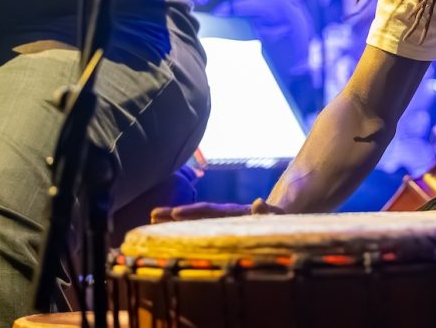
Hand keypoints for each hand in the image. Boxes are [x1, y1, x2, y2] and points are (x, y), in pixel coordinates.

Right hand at [149, 198, 284, 222]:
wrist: (284, 215)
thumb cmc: (281, 219)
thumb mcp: (279, 215)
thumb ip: (268, 211)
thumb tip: (258, 201)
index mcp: (237, 213)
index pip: (212, 211)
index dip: (194, 212)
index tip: (176, 214)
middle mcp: (226, 215)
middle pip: (197, 213)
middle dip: (176, 214)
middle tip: (152, 215)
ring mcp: (223, 223)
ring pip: (195, 221)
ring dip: (175, 220)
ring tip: (151, 218)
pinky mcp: (223, 231)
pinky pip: (200, 229)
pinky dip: (184, 230)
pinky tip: (166, 234)